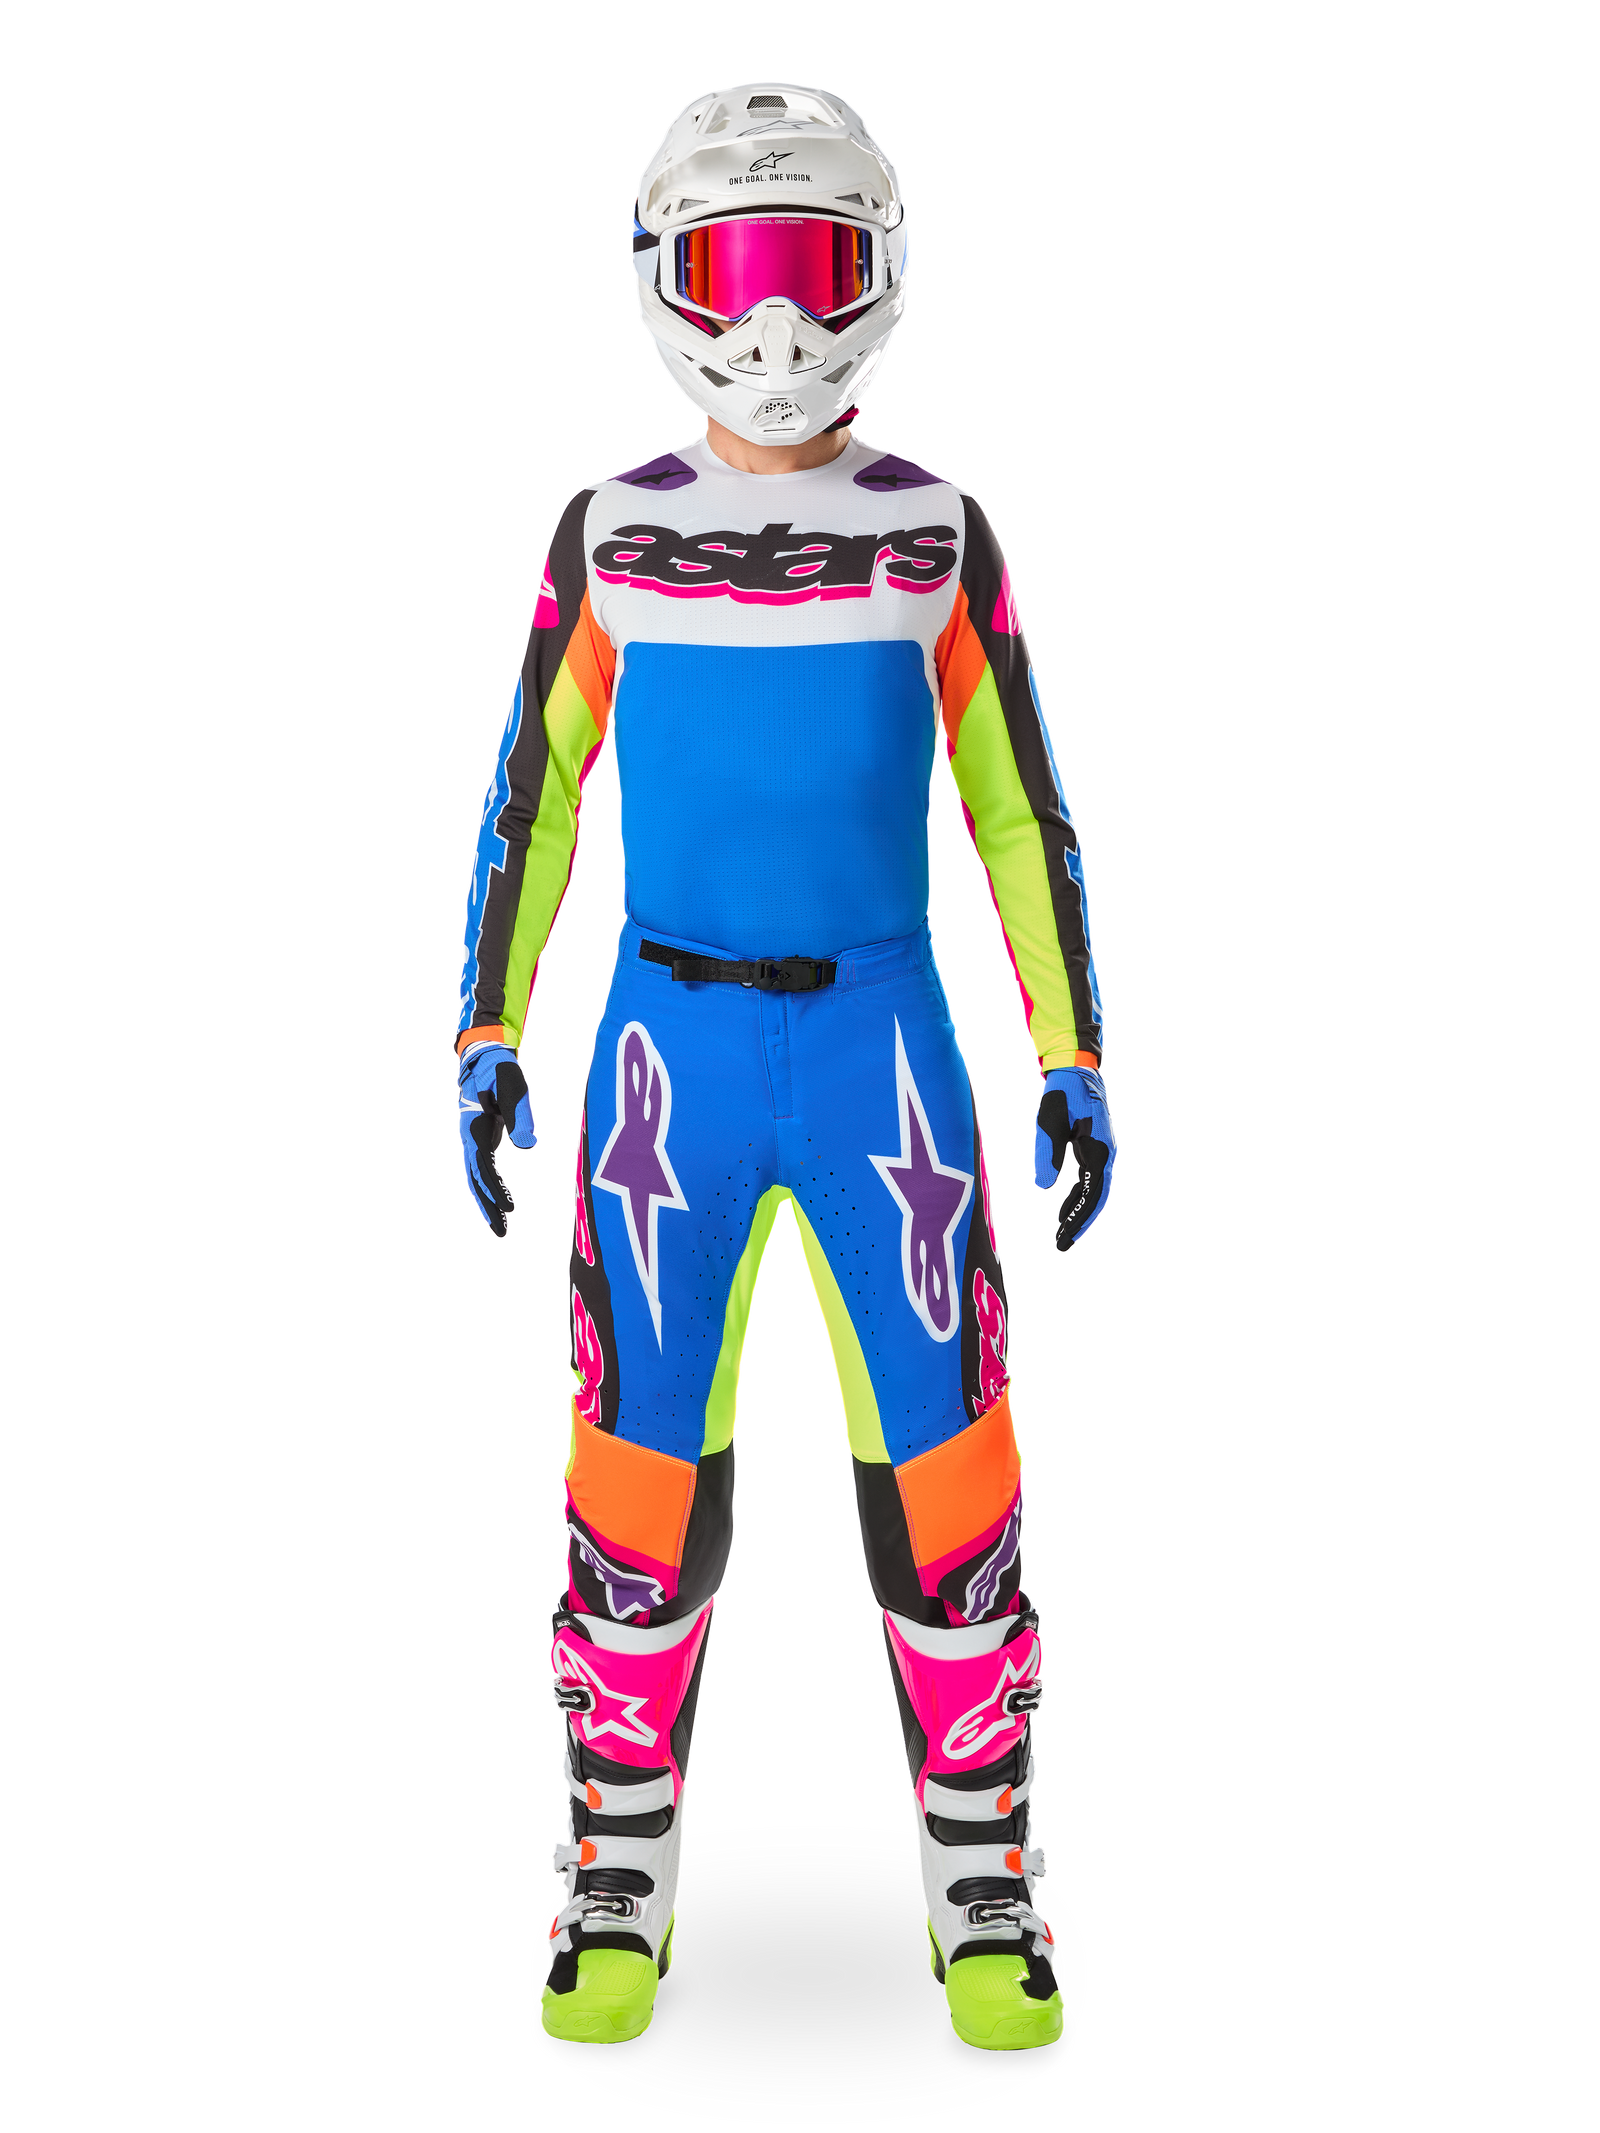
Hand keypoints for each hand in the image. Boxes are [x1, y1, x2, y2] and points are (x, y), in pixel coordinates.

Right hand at [455, 1042, 538, 1239]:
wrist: (484, 1054)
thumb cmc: (500, 1069)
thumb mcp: (513, 1087)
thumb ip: (521, 1116)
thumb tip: (529, 1147)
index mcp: (473, 1128)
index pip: (483, 1168)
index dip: (495, 1191)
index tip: (510, 1211)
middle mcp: (468, 1138)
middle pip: (475, 1182)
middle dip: (488, 1209)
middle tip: (501, 1236)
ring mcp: (473, 1140)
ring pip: (476, 1179)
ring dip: (487, 1204)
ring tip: (499, 1230)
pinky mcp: (481, 1139)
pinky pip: (483, 1170)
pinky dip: (490, 1189)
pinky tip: (502, 1204)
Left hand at [1032, 1066, 1117, 1253]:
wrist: (1076, 1067)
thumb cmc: (1061, 1092)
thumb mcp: (1048, 1120)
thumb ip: (1047, 1153)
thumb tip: (1044, 1189)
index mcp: (1100, 1149)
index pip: (1092, 1194)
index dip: (1079, 1219)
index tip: (1064, 1238)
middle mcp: (1107, 1154)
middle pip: (1097, 1199)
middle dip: (1080, 1224)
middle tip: (1062, 1247)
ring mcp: (1104, 1152)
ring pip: (1094, 1192)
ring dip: (1078, 1213)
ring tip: (1061, 1235)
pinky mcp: (1095, 1148)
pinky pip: (1089, 1180)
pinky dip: (1076, 1197)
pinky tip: (1062, 1210)